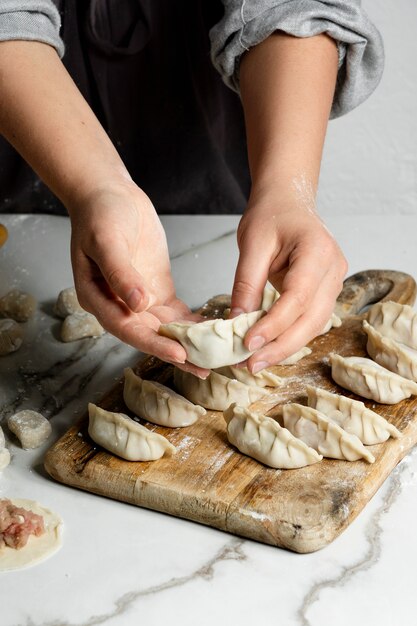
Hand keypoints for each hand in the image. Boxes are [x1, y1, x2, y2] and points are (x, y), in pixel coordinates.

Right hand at [67, 181, 208, 376]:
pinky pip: (176, 313)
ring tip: (215, 357)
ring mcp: (138, 300)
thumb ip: (121, 274)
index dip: (154, 343)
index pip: (128, 328)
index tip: (179, 354)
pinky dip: (193, 323)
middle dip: (177, 352)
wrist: (109, 193)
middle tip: (205, 367)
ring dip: (188, 342)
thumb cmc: (100, 214)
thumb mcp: (107, 242)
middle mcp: (118, 305)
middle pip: (149, 335)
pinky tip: (213, 331)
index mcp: (97, 298)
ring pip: (165, 328)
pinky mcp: (155, 290)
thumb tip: (138, 304)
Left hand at [230, 196, 347, 372]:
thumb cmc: (271, 215)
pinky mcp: (325, 291)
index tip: (249, 343)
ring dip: (285, 347)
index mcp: (317, 250)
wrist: (288, 202)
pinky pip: (310, 320)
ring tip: (255, 361)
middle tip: (250, 364)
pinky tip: (268, 348)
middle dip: (280, 346)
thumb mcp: (252, 244)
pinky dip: (289, 336)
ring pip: (314, 325)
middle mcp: (334, 268)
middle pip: (312, 319)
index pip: (298, 297)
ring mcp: (334, 281)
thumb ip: (246, 283)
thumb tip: (237, 322)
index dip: (274, 324)